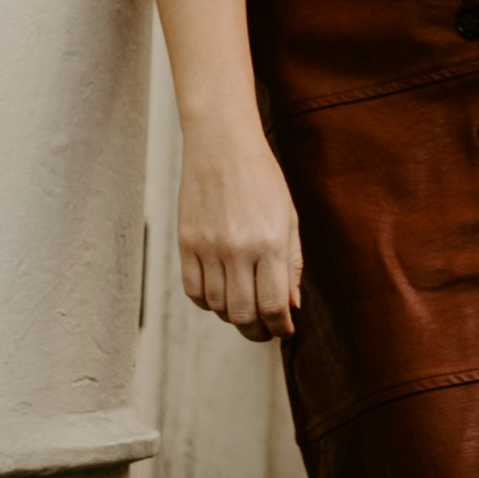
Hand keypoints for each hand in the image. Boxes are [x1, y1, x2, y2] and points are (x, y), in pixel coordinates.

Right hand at [178, 115, 302, 341]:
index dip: (280, 327)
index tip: (285, 330)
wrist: (222, 145)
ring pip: (217, 307)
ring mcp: (208, 247)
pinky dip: (207, 302)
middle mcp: (238, 249)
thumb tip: (292, 306)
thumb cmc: (262, 179)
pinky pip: (193, 291)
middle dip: (257, 332)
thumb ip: (292, 263)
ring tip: (244, 308)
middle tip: (265, 331)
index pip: (274, 305)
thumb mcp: (289, 217)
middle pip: (244, 314)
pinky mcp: (186, 243)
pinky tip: (219, 294)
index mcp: (270, 242)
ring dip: (233, 316)